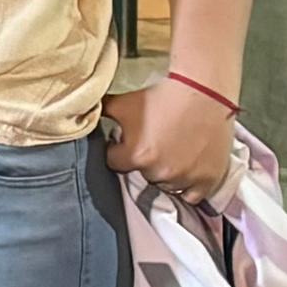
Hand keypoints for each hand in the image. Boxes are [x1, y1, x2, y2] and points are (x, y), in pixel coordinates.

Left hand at [104, 78, 236, 202]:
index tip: (124, 142)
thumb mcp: (123, 103)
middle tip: (153, 144)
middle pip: (142, 175)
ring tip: (170, 154)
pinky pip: (192, 196)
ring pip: (166, 185)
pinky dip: (187, 187)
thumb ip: (101, 113)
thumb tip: (79, 115)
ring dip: (165, 174)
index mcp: (136, 156)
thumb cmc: (162, 96)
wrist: (203, 91)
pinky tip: (185, 173)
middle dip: (143, 162)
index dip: (117, 150)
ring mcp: (185, 178)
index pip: (115, 163)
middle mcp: (160, 172)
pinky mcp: (207, 179)